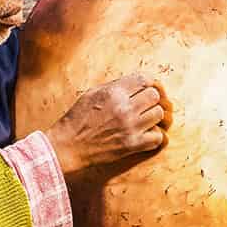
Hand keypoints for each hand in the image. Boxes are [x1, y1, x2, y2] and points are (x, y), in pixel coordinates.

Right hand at [47, 74, 169, 178]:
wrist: (67, 147)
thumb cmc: (77, 119)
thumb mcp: (92, 93)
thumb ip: (115, 86)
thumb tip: (137, 83)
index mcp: (114, 92)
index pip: (145, 79)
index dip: (150, 82)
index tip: (148, 87)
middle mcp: (124, 108)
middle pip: (155, 96)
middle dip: (151, 99)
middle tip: (144, 105)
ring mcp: (130, 127)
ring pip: (159, 114)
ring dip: (153, 116)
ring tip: (143, 120)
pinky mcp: (132, 145)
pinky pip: (158, 137)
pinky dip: (154, 136)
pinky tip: (145, 135)